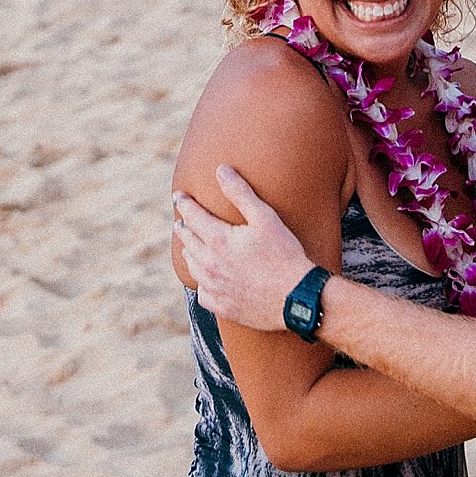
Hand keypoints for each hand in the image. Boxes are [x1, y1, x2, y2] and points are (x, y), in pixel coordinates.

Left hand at [172, 166, 316, 333]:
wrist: (296, 298)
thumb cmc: (284, 255)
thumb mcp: (265, 218)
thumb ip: (240, 193)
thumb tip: (220, 170)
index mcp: (218, 240)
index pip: (192, 216)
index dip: (184, 204)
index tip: (178, 197)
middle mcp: (210, 265)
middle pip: (188, 241)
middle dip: (183, 227)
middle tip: (180, 221)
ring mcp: (215, 287)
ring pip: (192, 266)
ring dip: (189, 253)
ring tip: (188, 246)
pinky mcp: (223, 306)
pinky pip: (202, 293)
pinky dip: (201, 282)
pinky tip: (205, 279)